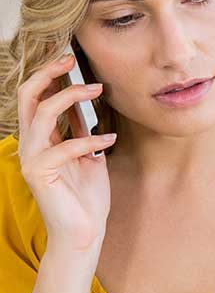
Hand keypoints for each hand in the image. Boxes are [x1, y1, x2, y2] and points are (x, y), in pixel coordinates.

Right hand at [17, 52, 116, 252]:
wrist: (84, 234)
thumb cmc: (86, 198)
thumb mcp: (87, 154)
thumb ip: (81, 128)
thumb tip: (85, 98)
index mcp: (39, 139)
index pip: (35, 97)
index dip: (49, 74)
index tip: (71, 58)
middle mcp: (29, 145)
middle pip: (28, 96)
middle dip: (49, 73)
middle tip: (72, 60)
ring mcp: (31, 159)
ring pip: (42, 113)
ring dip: (71, 97)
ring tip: (98, 91)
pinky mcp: (39, 174)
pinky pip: (65, 146)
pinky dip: (90, 140)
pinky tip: (108, 141)